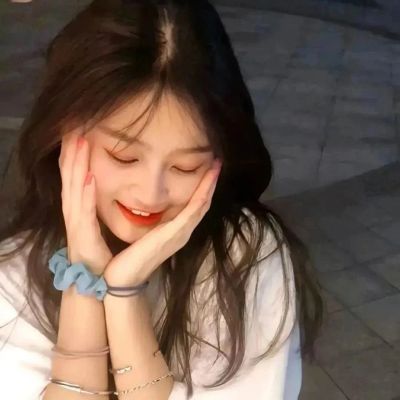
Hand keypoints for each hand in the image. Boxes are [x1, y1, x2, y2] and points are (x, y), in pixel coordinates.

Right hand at [59, 132, 112, 274]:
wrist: (98, 279)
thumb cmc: (99, 249)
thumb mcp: (98, 221)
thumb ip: (95, 203)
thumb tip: (98, 181)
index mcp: (80, 206)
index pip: (75, 174)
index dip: (74, 153)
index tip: (78, 129)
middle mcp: (74, 211)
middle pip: (70, 175)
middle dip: (70, 150)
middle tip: (72, 125)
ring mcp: (77, 222)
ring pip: (74, 187)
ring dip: (76, 164)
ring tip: (79, 142)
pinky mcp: (83, 235)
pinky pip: (84, 211)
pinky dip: (86, 193)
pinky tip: (90, 177)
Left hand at [103, 159, 222, 286]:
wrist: (123, 278)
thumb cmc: (127, 258)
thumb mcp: (139, 235)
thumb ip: (144, 223)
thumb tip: (144, 208)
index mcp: (173, 231)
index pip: (192, 206)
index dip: (201, 188)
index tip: (206, 169)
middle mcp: (182, 232)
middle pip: (202, 204)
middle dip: (209, 183)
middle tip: (216, 163)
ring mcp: (182, 233)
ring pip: (202, 204)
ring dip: (210, 184)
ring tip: (216, 166)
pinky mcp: (177, 233)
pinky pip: (195, 208)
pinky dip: (204, 191)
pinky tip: (209, 177)